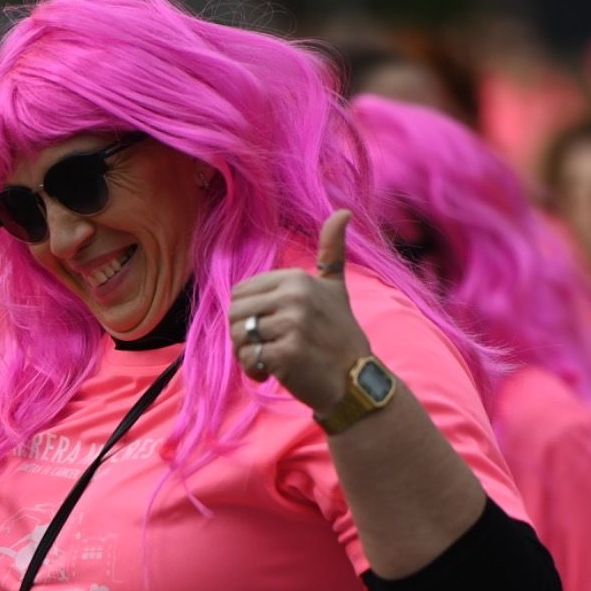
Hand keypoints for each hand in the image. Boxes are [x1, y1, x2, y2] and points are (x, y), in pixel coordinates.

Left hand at [227, 211, 371, 413]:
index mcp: (297, 279)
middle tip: (264, 348)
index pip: (241, 292)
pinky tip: (271, 375)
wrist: (354, 379)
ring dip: (246, 355)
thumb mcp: (336, 287)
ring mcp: (292, 324)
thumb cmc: (340, 334)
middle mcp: (294, 297)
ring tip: (267, 361)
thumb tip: (342, 212)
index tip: (270, 328)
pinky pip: (248, 359)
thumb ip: (332, 252)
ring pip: (238, 337)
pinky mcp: (287, 353)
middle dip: (242, 335)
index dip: (247, 315)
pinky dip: (253, 371)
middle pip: (235, 313)